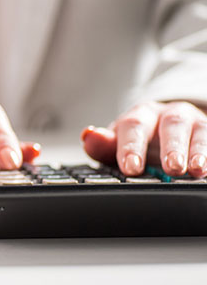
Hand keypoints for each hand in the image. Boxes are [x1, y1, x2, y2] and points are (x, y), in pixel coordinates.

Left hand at [81, 101, 206, 177]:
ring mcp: (194, 124)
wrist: (172, 130)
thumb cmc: (143, 140)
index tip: (131, 168)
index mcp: (141, 115)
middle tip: (171, 168)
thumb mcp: (121, 142)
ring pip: (199, 132)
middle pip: (171, 125)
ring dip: (199, 150)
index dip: (131, 148)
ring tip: (197, 169)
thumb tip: (88, 136)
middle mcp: (169, 115)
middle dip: (171, 146)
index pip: (133, 127)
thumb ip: (104, 145)